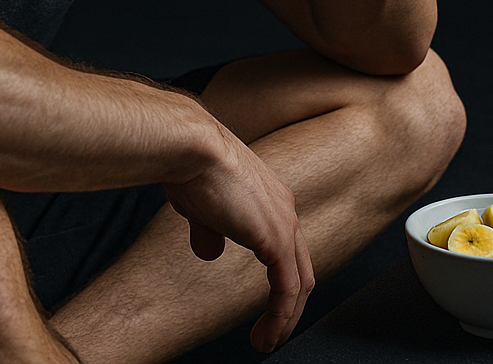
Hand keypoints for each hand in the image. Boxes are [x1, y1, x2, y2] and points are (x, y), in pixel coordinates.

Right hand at [161, 123, 314, 352]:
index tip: (270, 307)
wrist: (192, 148)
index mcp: (271, 200)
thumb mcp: (201, 208)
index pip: (287, 249)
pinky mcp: (276, 238)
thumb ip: (211, 230)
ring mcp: (284, 223)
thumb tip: (210, 252)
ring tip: (268, 343)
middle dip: (290, 307)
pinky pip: (287, 287)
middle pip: (301, 269)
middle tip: (275, 334)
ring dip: (286, 319)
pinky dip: (280, 316)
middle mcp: (284, 210)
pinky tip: (267, 334)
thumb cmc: (191, 168)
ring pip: (299, 283)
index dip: (282, 282)